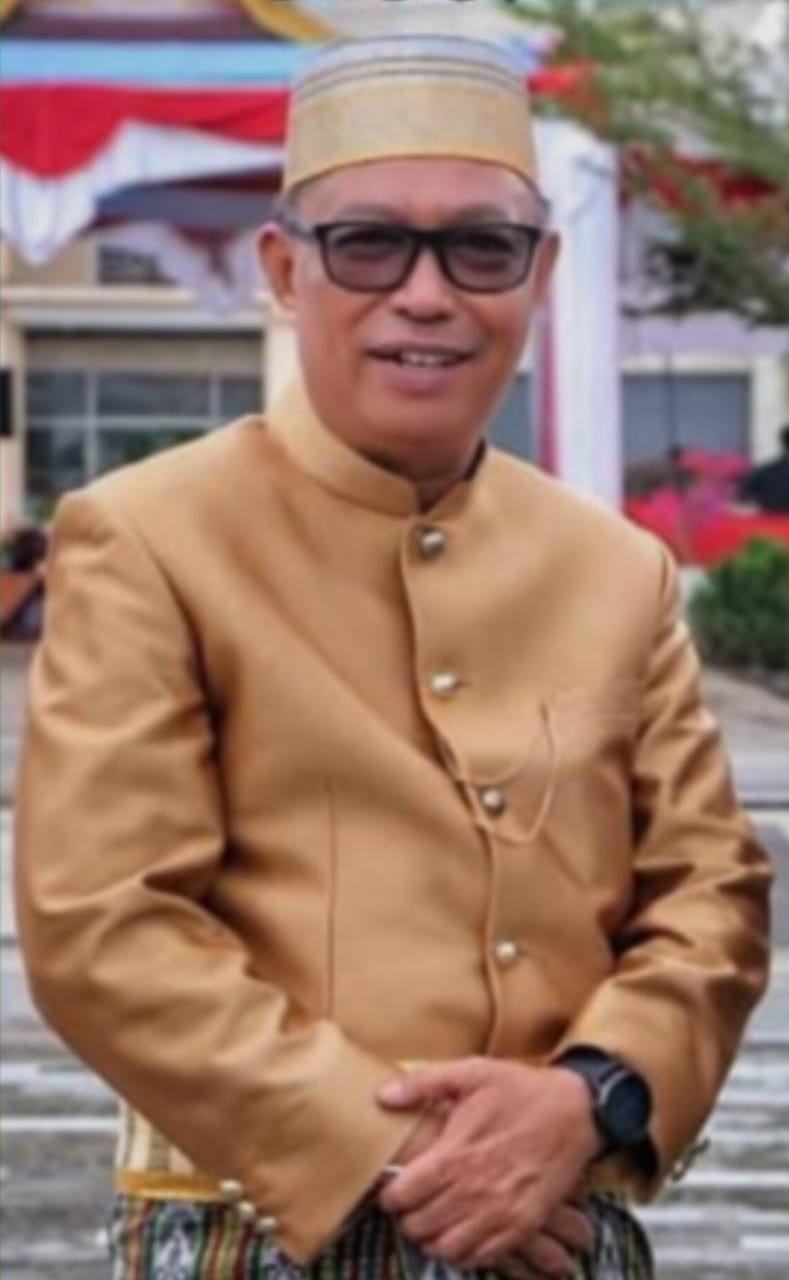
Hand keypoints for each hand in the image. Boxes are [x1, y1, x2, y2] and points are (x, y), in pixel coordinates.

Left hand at [376, 1057, 599, 1272]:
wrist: (576, 1109)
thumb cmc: (520, 1089)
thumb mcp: (471, 1073)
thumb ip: (422, 1084)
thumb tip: (382, 1097)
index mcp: (455, 1154)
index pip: (403, 1196)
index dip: (390, 1196)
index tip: (392, 1188)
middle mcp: (474, 1190)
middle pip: (420, 1226)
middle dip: (408, 1218)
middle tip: (410, 1205)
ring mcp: (501, 1212)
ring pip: (447, 1248)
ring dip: (433, 1238)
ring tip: (433, 1220)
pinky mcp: (524, 1225)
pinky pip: (482, 1257)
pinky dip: (465, 1251)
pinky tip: (462, 1232)